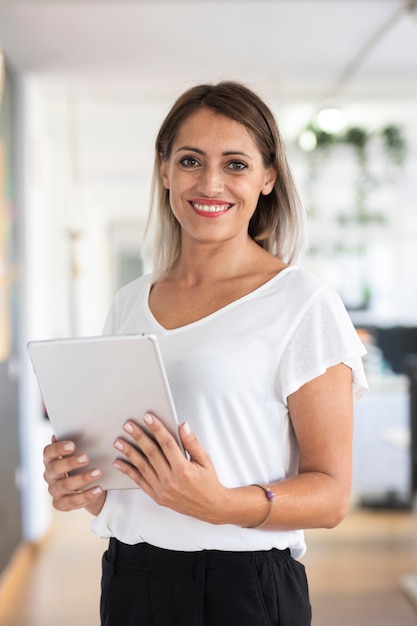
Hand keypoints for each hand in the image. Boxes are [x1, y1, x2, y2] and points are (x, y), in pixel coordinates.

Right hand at [43, 435, 105, 514]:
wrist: (85, 485)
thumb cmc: (81, 463)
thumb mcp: (79, 452)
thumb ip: (78, 441)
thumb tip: (77, 425)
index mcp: (51, 459)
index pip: (48, 452)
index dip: (58, 448)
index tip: (73, 445)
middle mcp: (49, 475)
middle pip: (55, 469)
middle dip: (70, 463)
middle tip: (87, 457)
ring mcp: (54, 490)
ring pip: (64, 486)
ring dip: (82, 479)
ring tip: (98, 472)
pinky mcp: (60, 503)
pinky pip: (72, 501)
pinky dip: (86, 496)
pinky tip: (99, 489)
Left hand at [113, 414, 228, 523]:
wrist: (210, 507)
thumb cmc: (208, 482)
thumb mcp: (205, 460)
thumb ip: (192, 442)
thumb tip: (183, 426)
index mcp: (183, 469)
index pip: (167, 444)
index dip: (157, 429)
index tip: (148, 417)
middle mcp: (171, 480)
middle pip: (151, 453)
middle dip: (138, 437)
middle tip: (128, 425)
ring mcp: (162, 490)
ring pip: (142, 467)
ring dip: (129, 452)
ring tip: (119, 441)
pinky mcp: (157, 496)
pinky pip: (139, 481)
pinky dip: (128, 471)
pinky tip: (120, 462)